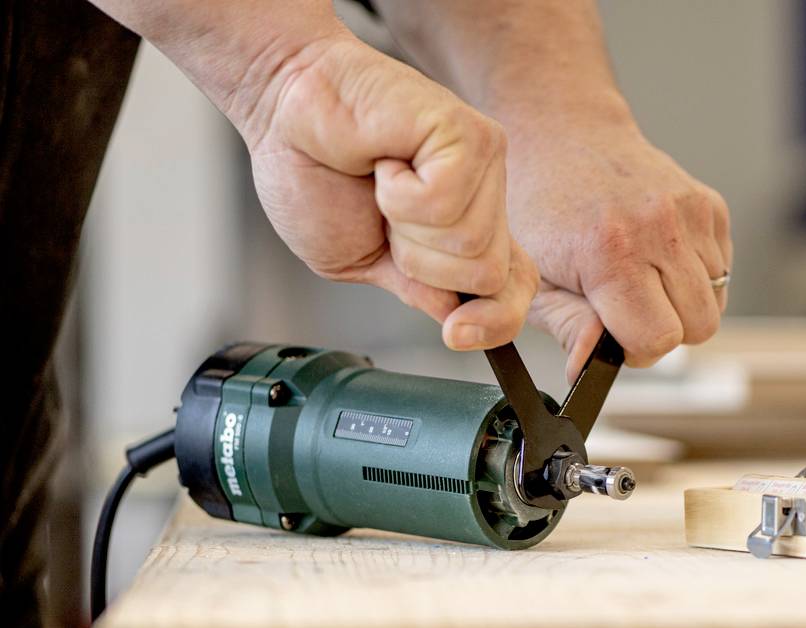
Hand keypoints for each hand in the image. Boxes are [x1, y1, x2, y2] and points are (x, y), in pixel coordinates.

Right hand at [238, 33, 536, 349]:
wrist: (281, 105)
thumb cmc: (312, 170)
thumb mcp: (361, 260)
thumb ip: (416, 289)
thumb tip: (459, 317)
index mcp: (463, 230)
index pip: (515, 288)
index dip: (496, 322)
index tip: (455, 334)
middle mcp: (483, 198)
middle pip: (488, 277)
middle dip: (421, 265)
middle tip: (384, 216)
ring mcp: (483, 166)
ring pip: (470, 245)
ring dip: (404, 225)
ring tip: (381, 181)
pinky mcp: (470, 136)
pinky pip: (447, 204)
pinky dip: (398, 193)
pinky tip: (385, 160)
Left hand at [505, 116, 732, 378]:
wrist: (564, 134)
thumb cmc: (540, 209)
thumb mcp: (535, 278)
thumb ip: (569, 328)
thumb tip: (589, 370)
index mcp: (610, 251)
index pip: (658, 339)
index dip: (636, 351)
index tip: (614, 336)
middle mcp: (658, 227)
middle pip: (699, 327)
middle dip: (665, 332)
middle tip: (628, 311)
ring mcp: (690, 213)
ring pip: (715, 302)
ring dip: (682, 304)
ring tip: (641, 280)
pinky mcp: (710, 205)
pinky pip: (721, 270)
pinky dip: (695, 276)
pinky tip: (657, 257)